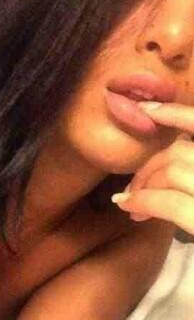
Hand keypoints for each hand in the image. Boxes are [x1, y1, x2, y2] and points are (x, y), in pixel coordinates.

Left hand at [111, 101, 193, 234]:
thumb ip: (193, 180)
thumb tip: (171, 163)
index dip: (179, 114)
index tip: (148, 112)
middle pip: (182, 151)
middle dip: (149, 166)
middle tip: (132, 189)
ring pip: (174, 169)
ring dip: (143, 183)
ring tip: (131, 203)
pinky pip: (170, 201)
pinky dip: (144, 201)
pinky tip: (131, 208)